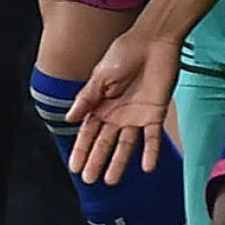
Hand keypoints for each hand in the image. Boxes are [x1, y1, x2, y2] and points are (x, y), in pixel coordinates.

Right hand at [65, 28, 180, 184]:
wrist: (153, 43)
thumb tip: (69, 119)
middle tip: (88, 180)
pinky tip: (146, 167)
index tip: (73, 167)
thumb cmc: (123, 54)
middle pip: (104, 143)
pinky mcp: (155, 115)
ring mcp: (136, 117)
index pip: (87, 132)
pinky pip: (152, 138)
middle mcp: (116, 115)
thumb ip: (86, 99)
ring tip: (111, 181)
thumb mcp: (99, 76)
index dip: (80, 150)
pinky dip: (150, 152)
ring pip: (126, 145)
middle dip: (95, 161)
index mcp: (99, 105)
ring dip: (119, 163)